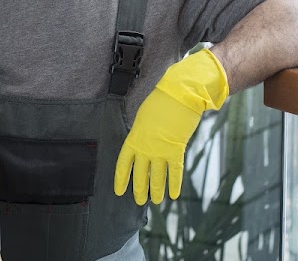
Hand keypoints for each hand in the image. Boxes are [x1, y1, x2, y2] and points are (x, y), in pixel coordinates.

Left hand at [113, 48, 227, 204]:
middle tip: (139, 201)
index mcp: (134, 139)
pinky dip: (174, 185)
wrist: (178, 96)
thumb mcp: (143, 118)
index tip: (119, 191)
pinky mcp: (176, 151)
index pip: (124, 164)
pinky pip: (175, 173)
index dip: (121, 179)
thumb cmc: (160, 103)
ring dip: (156, 191)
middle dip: (139, 189)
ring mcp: (160, 151)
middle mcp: (145, 149)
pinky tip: (174, 195)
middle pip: (140, 174)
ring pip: (156, 178)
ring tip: (155, 201)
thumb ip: (142, 135)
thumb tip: (145, 146)